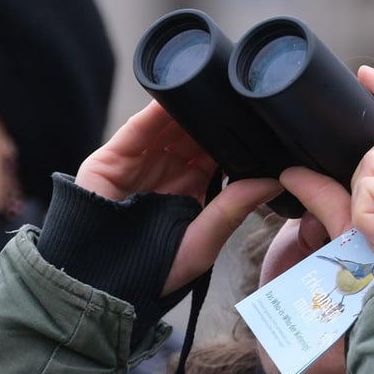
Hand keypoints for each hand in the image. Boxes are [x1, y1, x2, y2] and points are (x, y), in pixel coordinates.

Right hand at [75, 101, 282, 294]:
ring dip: (189, 109)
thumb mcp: (201, 242)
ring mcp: (141, 162)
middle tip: (236, 100)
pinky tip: (176, 96)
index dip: (234, 138)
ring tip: (211, 91)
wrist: (101, 281)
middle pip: (194, 134)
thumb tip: (272, 184)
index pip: (216, 154)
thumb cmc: (151, 272)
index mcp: (192, 190)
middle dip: (212, 119)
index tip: (257, 122)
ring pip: (168, 125)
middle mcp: (167, 171)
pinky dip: (156, 110)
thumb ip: (232, 210)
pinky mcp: (114, 157)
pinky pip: (138, 128)